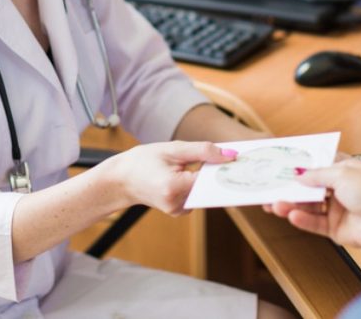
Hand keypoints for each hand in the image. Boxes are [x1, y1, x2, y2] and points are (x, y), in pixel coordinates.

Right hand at [109, 141, 234, 215]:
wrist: (120, 180)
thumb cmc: (142, 161)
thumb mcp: (172, 149)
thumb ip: (203, 151)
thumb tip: (230, 155)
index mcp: (174, 188)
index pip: (210, 179)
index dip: (225, 167)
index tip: (239, 157)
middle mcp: (177, 204)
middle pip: (210, 187)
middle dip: (219, 172)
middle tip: (231, 157)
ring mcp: (178, 210)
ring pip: (205, 192)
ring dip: (209, 178)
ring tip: (210, 162)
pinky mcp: (179, 211)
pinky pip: (197, 195)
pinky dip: (200, 183)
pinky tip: (197, 172)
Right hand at [269, 159, 360, 268]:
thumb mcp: (342, 174)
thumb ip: (317, 174)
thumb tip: (299, 174)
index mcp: (345, 170)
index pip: (318, 164)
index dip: (301, 164)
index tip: (280, 163)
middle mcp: (340, 189)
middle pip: (309, 187)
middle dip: (289, 187)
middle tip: (268, 187)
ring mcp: (337, 209)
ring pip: (308, 206)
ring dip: (290, 204)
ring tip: (273, 204)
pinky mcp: (335, 229)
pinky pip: (314, 223)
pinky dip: (301, 219)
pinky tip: (290, 215)